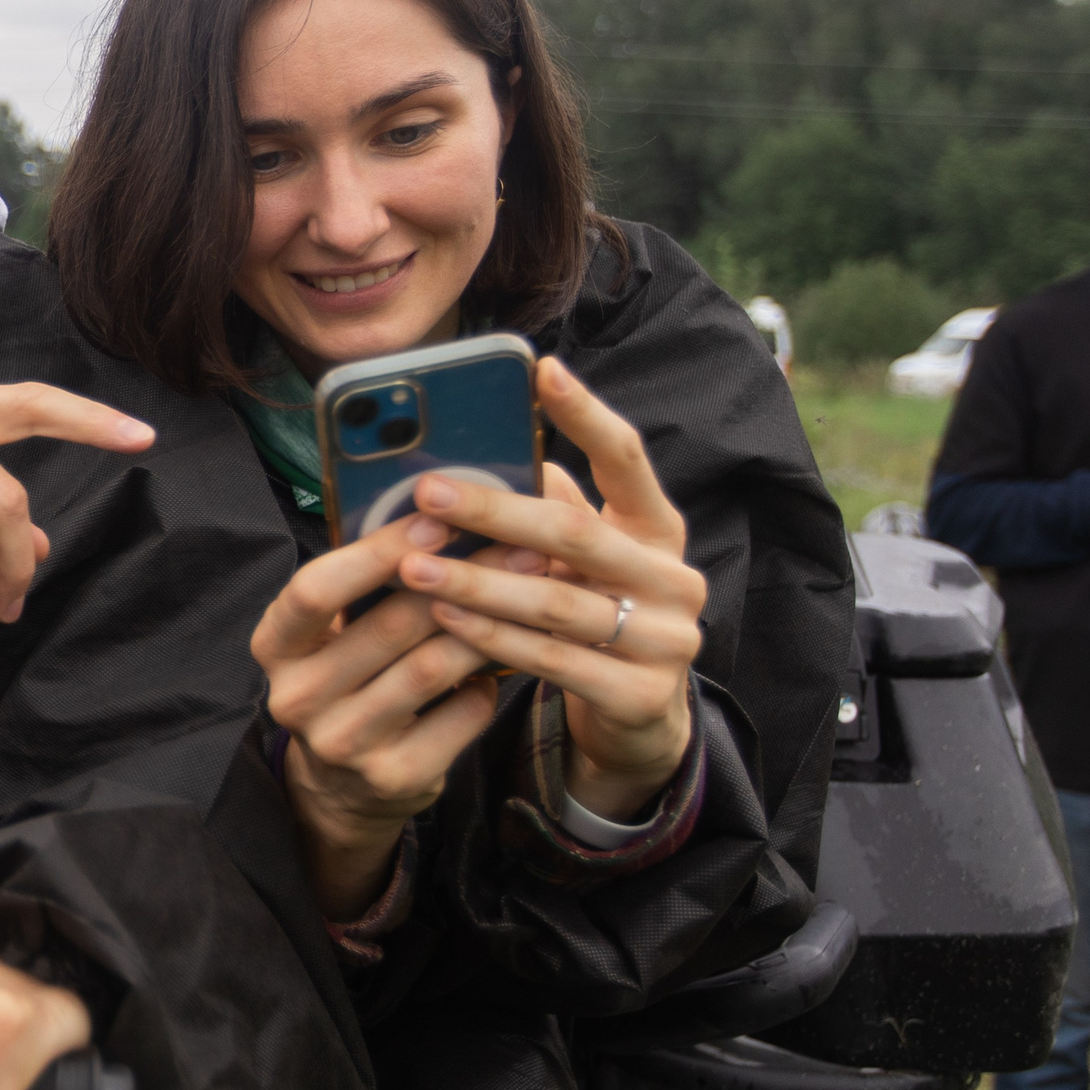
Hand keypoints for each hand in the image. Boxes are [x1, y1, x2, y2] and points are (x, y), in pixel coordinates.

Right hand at [253, 515, 507, 917]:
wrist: (342, 787)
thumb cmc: (349, 677)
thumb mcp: (334, 631)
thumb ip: (367, 582)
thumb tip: (443, 507)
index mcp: (275, 648)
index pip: (315, 591)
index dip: (377, 552)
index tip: (437, 518)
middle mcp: (299, 698)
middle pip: (388, 625)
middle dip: (460, 576)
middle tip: (518, 542)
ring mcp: (345, 743)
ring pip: (432, 667)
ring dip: (489, 622)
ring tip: (532, 587)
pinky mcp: (394, 776)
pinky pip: (462, 713)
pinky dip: (490, 681)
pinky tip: (507, 659)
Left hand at [391, 358, 708, 818]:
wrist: (638, 718)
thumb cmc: (592, 615)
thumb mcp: (580, 562)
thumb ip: (549, 510)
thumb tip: (476, 451)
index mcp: (659, 529)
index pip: (628, 459)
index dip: (587, 414)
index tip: (542, 370)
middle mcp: (674, 578)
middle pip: (576, 533)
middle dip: (495, 512)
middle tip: (428, 491)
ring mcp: (665, 639)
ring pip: (556, 603)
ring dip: (476, 583)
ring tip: (414, 566)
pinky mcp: (640, 695)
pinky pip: (553, 660)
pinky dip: (493, 638)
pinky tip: (444, 621)